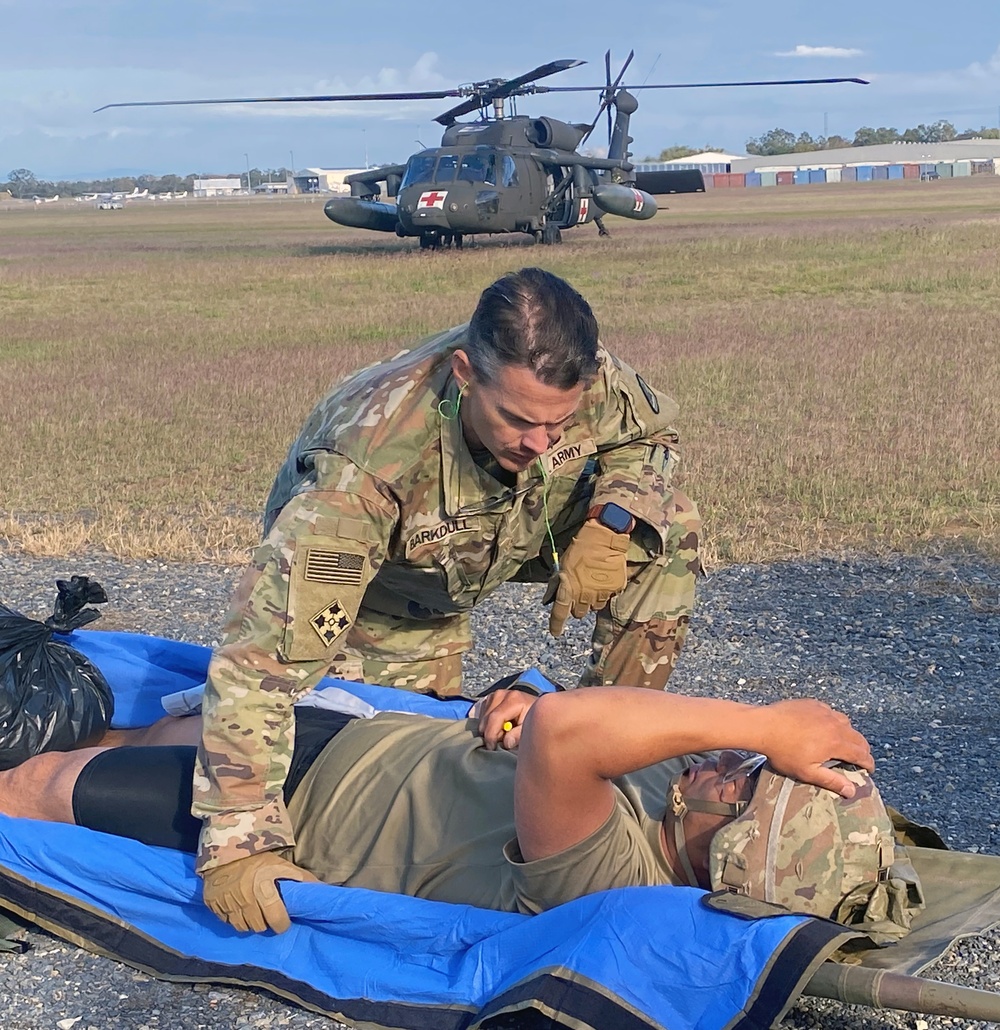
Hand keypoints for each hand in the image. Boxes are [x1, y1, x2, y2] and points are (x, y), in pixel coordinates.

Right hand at [201, 851, 318, 933]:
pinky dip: (232, 917)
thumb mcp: (281, 865)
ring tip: (253, 912)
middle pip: (259, 927)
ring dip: (249, 923)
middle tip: (267, 914)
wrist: (226, 848)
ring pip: (242, 927)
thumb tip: (322, 889)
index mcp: (264, 891)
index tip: (283, 922)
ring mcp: (227, 904)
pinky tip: (237, 908)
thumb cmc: (258, 859)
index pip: (276, 920)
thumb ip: (300, 878)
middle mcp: (245, 901)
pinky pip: (226, 921)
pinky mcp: (213, 905)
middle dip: (265, 923)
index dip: (282, 924)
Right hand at [474, 689, 536, 749]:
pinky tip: (499, 725)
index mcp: (513, 699)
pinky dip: (488, 723)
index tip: (491, 747)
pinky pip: (482, 714)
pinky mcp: (491, 698)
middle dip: (491, 733)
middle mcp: (502, 694)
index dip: (490, 735)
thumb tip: (506, 742)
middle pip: (486, 718)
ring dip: (489, 728)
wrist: (537, 709)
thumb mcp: (530, 728)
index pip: (495, 718)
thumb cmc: (534, 720)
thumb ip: (518, 736)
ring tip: (504, 731)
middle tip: (503, 739)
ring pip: (483, 717)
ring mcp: (495, 695)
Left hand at [545, 521, 629, 636]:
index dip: (556, 624)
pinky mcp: (615, 589)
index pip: (560, 612)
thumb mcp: (563, 565)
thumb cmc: (580, 548)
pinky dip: (606, 592)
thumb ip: (556, 584)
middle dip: (578, 605)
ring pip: (595, 607)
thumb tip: (548, 600)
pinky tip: (604, 578)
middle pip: (579, 613)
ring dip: (592, 600)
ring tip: (593, 583)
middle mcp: (585, 594)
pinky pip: (609, 597)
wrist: (605, 537)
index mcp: (569, 587)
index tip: (555, 632)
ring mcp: (602, 593)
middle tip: (580, 592)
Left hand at [756, 699, 874, 797]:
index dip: (868, 763)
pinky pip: (830, 712)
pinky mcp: (812, 704)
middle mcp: (834, 725)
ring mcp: (824, 711)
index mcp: (836, 742)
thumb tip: (852, 791)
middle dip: (862, 749)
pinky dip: (833, 720)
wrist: (764, 726)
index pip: (861, 754)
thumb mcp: (807, 772)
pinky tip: (826, 726)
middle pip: (858, 737)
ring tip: (844, 742)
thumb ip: (831, 780)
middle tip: (861, 758)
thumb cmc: (783, 752)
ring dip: (849, 733)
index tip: (869, 770)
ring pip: (846, 722)